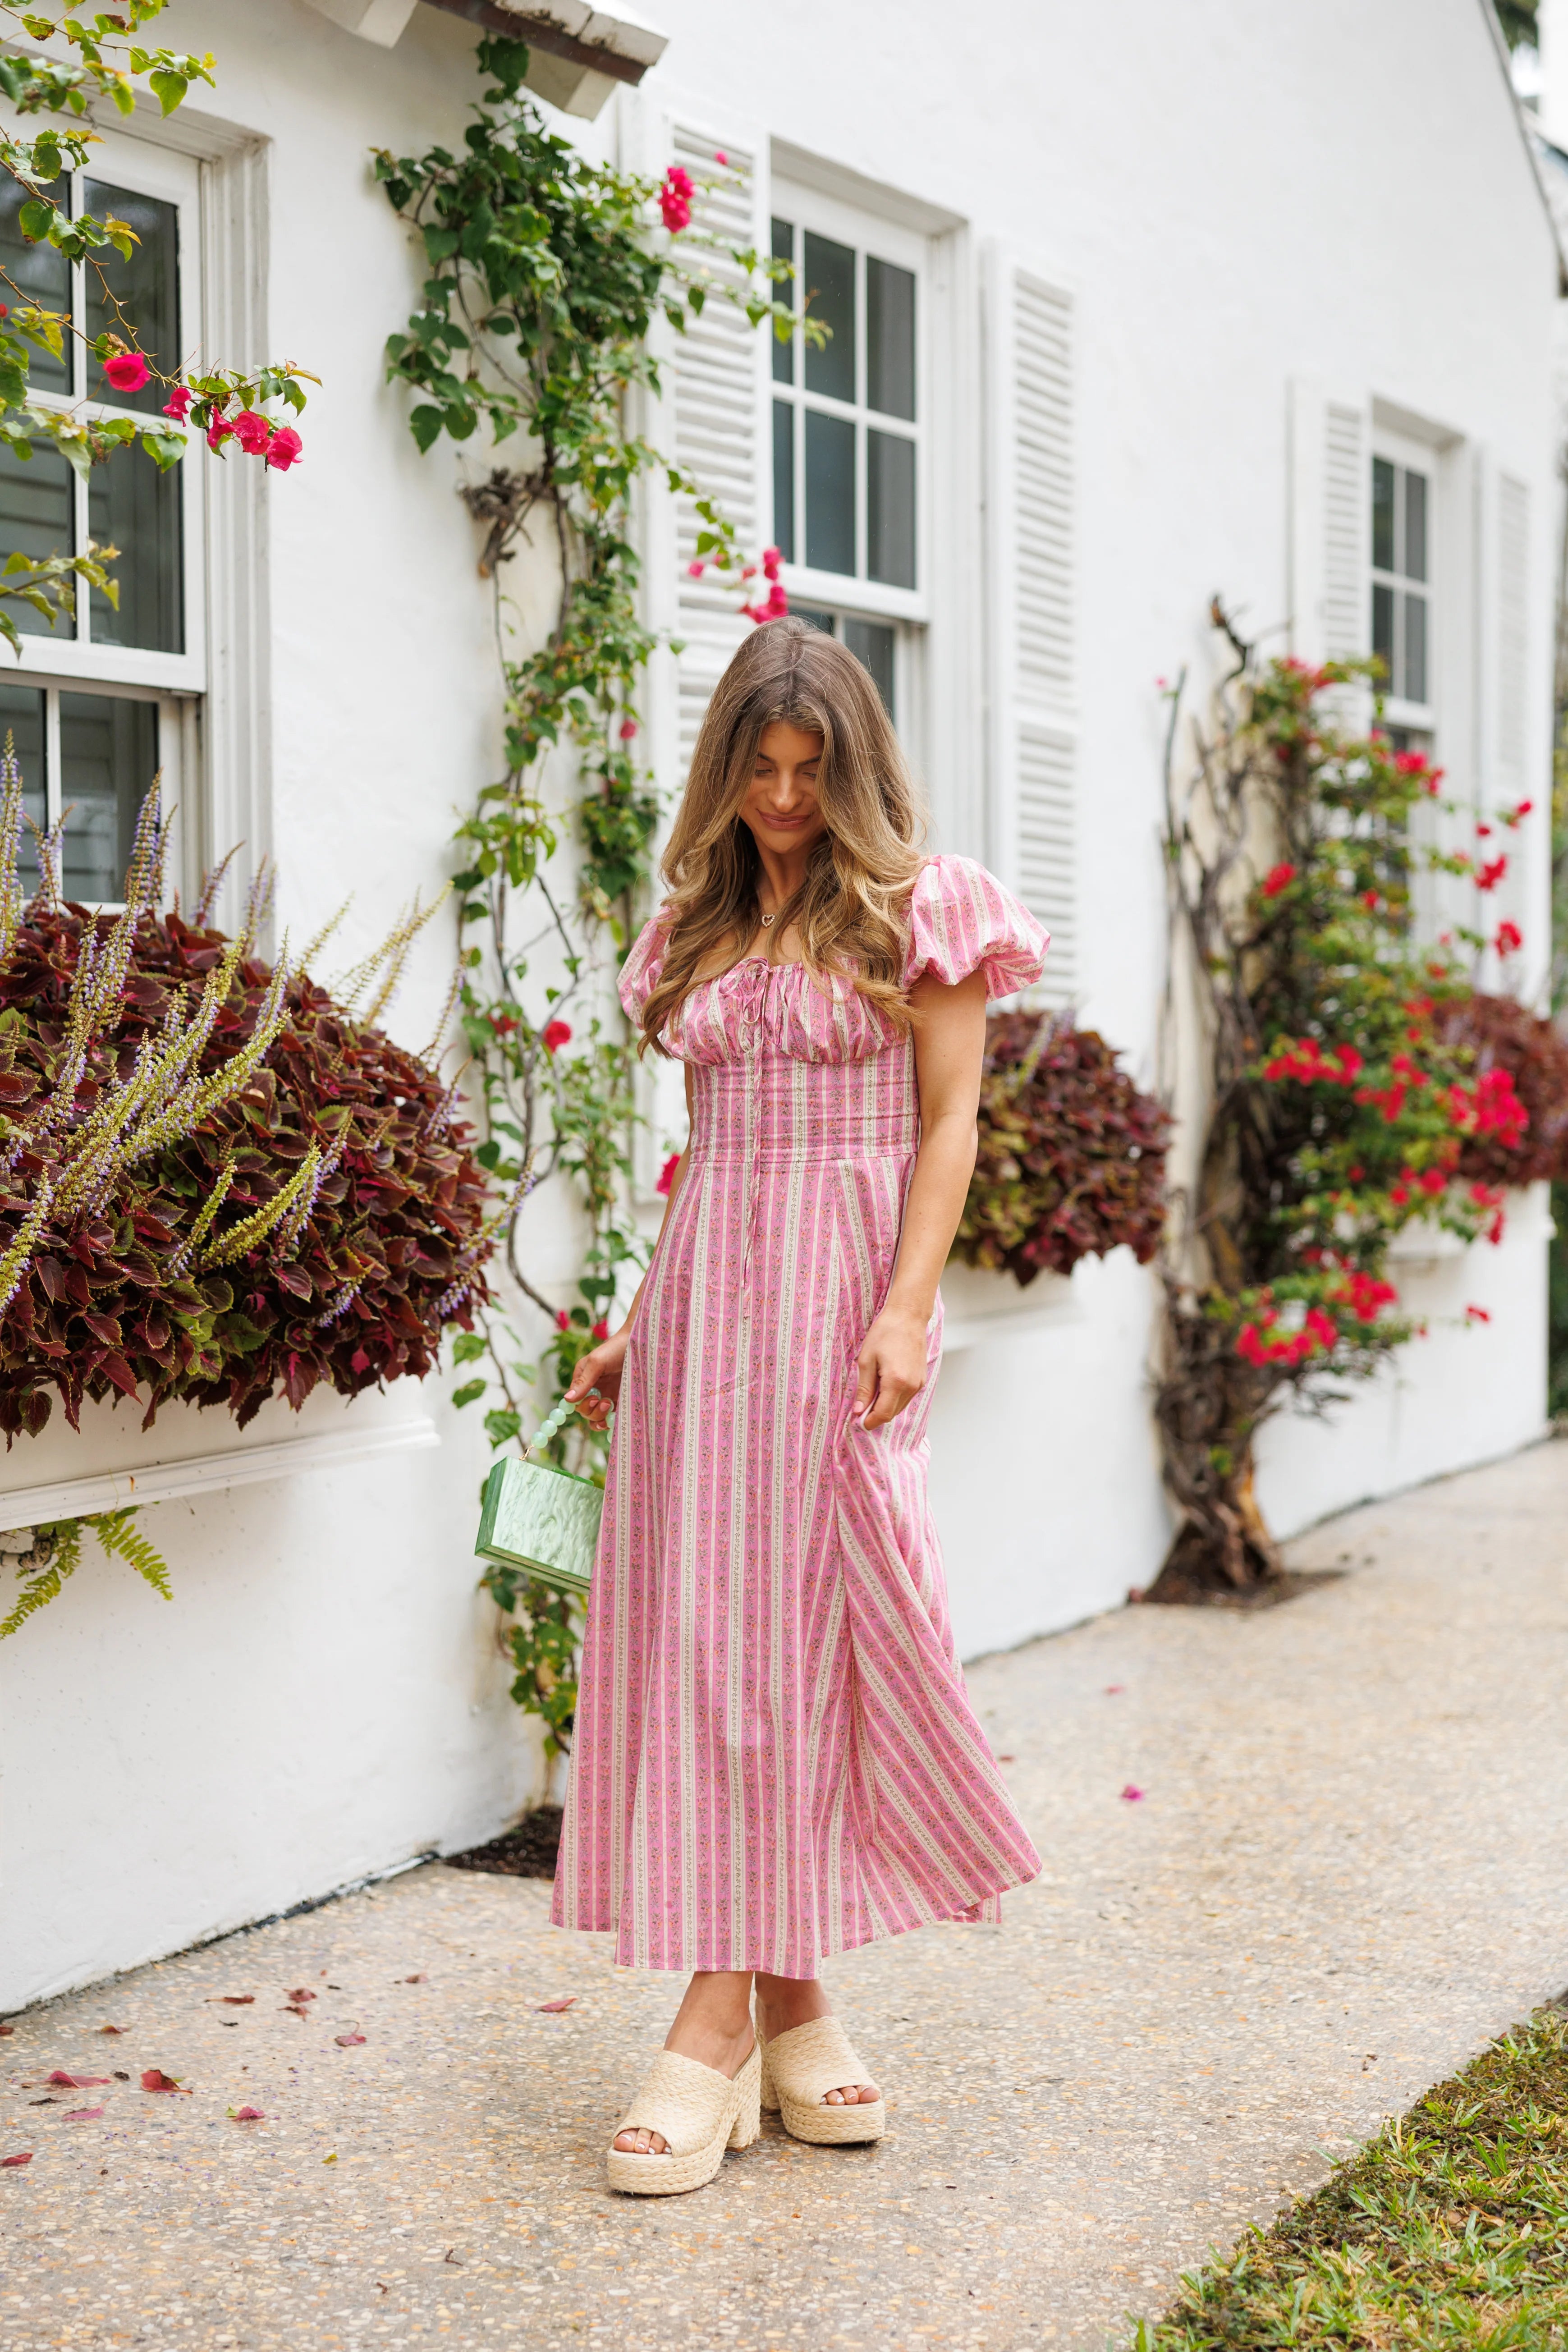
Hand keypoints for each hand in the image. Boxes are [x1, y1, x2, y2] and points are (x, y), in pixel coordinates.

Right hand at [565, 1327, 629, 1430]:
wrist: (641, 1343)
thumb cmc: (616, 1348)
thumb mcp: (597, 1362)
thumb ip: (583, 1381)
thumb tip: (567, 1399)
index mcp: (583, 1378)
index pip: (575, 1401)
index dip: (583, 1404)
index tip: (595, 1398)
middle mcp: (594, 1388)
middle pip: (586, 1411)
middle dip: (593, 1411)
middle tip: (606, 1402)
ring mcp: (607, 1395)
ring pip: (597, 1418)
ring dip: (601, 1418)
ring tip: (611, 1406)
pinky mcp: (621, 1400)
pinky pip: (612, 1418)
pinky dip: (612, 1421)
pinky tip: (617, 1418)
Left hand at [851, 1306, 930, 1432]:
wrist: (908, 1317)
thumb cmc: (885, 1333)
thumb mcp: (866, 1360)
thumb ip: (864, 1388)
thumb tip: (859, 1410)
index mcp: (896, 1382)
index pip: (883, 1414)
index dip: (869, 1421)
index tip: (859, 1420)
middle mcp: (911, 1386)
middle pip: (892, 1413)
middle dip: (876, 1415)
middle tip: (861, 1406)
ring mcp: (919, 1383)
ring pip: (900, 1407)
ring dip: (885, 1406)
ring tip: (872, 1392)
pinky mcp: (921, 1379)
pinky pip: (907, 1397)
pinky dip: (895, 1398)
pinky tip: (884, 1385)